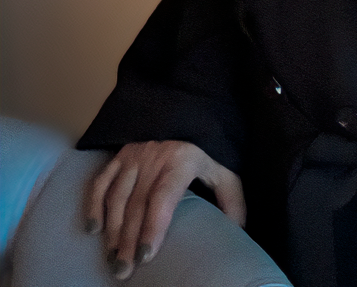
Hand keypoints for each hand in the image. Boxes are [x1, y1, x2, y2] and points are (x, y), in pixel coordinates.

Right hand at [85, 140, 245, 279]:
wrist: (187, 111)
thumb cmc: (206, 149)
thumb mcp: (224, 168)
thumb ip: (231, 198)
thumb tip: (238, 231)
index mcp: (183, 159)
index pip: (163, 197)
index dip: (153, 227)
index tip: (145, 256)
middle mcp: (155, 157)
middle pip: (137, 204)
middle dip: (129, 241)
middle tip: (123, 271)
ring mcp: (134, 155)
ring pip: (117, 197)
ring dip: (113, 230)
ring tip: (112, 258)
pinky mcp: (120, 154)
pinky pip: (102, 180)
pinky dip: (94, 204)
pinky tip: (93, 229)